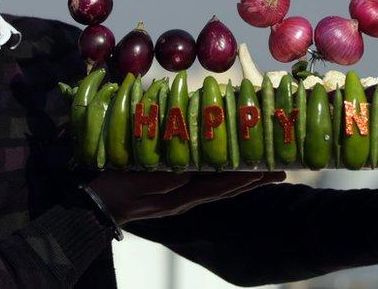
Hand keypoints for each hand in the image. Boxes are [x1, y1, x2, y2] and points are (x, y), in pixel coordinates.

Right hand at [87, 170, 285, 225]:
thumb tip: (187, 174)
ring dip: (244, 179)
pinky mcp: (174, 191)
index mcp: (179, 198)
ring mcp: (181, 196)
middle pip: (227, 189)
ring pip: (221, 187)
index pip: (219, 187)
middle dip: (254, 180)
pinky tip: (231, 171)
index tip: (265, 170)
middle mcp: (186, 199)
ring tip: (266, 170)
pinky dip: (225, 177)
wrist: (96, 206)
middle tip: (281, 171)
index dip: (242, 178)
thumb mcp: (135, 183)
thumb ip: (161, 180)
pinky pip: (208, 184)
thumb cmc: (113, 192)